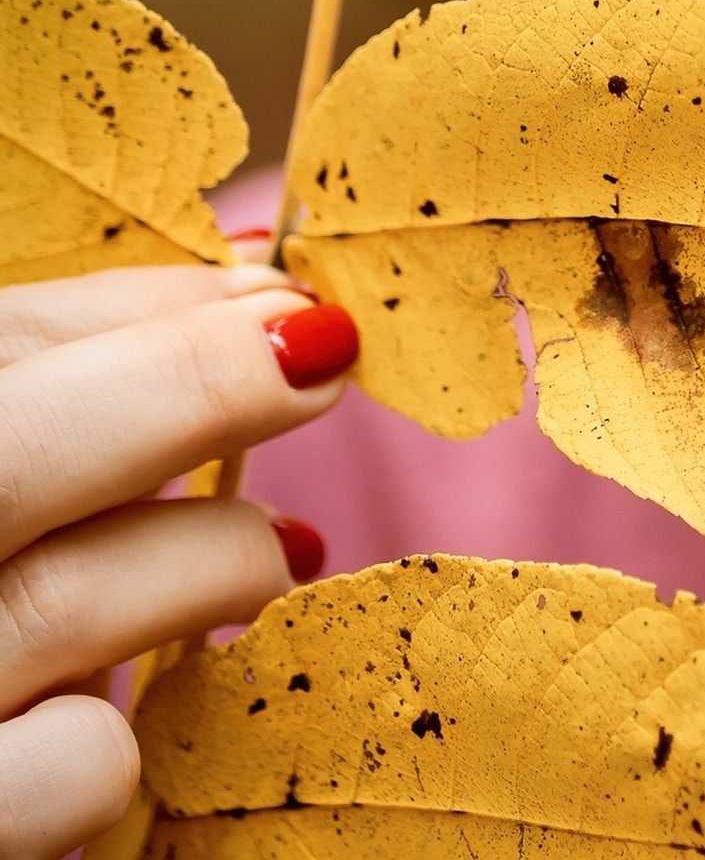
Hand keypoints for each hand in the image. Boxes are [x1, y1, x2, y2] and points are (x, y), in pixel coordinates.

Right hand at [0, 268, 356, 859]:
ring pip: (69, 600)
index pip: (2, 343)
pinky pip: (78, 765)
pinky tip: (141, 719)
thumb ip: (85, 388)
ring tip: (282, 547)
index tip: (269, 290)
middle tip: (322, 351)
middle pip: (19, 451)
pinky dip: (130, 729)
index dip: (146, 309)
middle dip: (193, 382)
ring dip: (213, 553)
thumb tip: (275, 302)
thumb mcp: (12, 483)